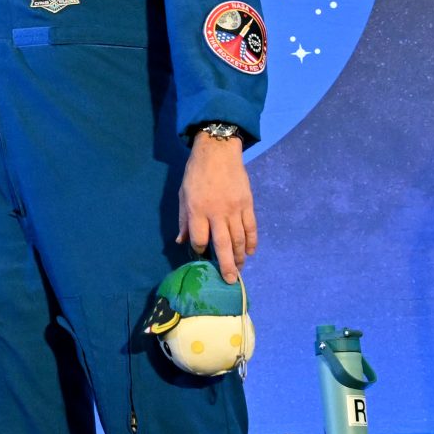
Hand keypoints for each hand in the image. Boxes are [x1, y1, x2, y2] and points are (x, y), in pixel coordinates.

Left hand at [176, 137, 256, 282]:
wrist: (218, 152)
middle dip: (226, 265)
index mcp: (198, 210)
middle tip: (231, 281)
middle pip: (223, 245)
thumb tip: (181, 241)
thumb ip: (184, 219)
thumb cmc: (196, 173)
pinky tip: (250, 252)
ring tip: (239, 269)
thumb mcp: (183, 195)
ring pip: (239, 239)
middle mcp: (217, 213)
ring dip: (239, 256)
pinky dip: (252, 241)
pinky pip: (251, 227)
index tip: (201, 253)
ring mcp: (235, 209)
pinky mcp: (247, 204)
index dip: (200, 249)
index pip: (199, 238)